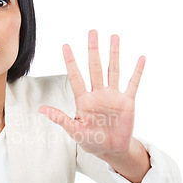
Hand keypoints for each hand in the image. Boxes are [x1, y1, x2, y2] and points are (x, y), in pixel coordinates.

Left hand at [39, 29, 144, 158]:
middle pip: (95, 67)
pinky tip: (140, 58)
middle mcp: (98, 94)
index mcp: (84, 101)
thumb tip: (41, 109)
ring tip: (114, 37)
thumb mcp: (74, 131)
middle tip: (92, 32)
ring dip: (114, 54)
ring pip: (113, 70)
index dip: (71, 61)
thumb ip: (60, 118)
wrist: (111, 150)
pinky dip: (137, 72)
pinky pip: (133, 84)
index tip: (65, 46)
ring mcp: (113, 96)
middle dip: (93, 50)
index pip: (75, 77)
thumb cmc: (91, 141)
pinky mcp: (127, 102)